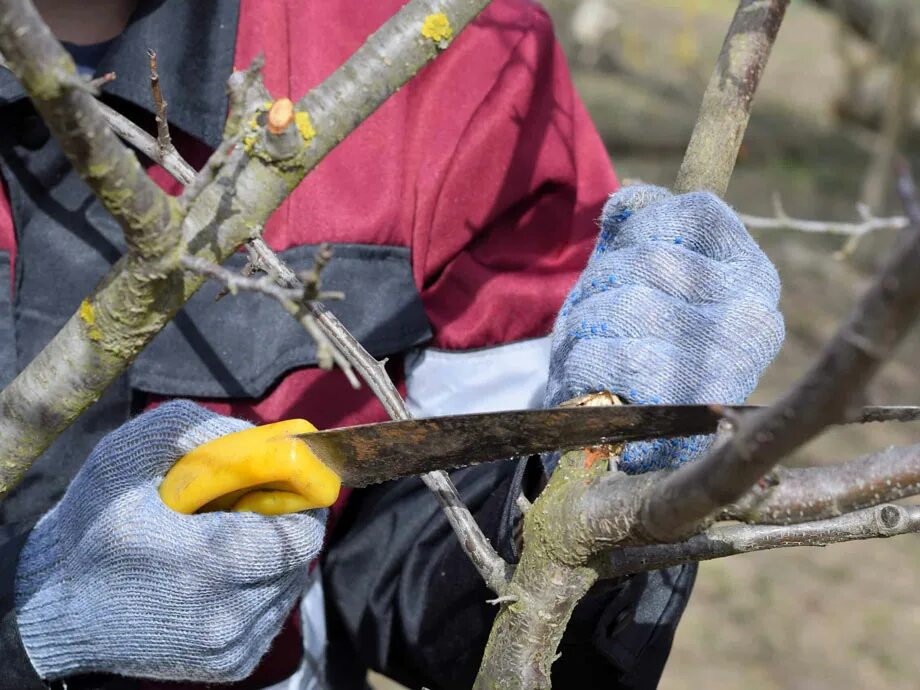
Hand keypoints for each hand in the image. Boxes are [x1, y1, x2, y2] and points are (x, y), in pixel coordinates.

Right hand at [15, 401, 325, 681]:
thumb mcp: (128, 457)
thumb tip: (268, 437)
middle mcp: (222, 613)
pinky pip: (273, 616)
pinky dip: (259, 591)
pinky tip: (218, 578)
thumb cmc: (93, 524)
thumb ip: (198, 431)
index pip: (300, 533)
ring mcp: (227, 646)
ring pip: (290, 587)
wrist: (54, 607)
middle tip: (249, 511)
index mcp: (204, 560)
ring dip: (273, 559)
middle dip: (284, 526)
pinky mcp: (229, 666)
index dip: (297, 503)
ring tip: (225, 545)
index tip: (279, 487)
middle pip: (300, 559)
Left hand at [545, 184, 783, 472]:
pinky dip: (582, 362)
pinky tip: (591, 378)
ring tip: (592, 346)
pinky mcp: (682, 403)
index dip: (643, 226)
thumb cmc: (636, 341)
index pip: (696, 212)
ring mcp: (723, 362)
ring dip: (585, 323)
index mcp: (753, 278)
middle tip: (596, 314)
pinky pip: (607, 356)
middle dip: (602, 283)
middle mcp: (753, 317)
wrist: (630, 436)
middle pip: (650, 259)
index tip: (624, 253)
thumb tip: (627, 200)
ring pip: (624, 305)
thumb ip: (640, 228)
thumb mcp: (640, 275)